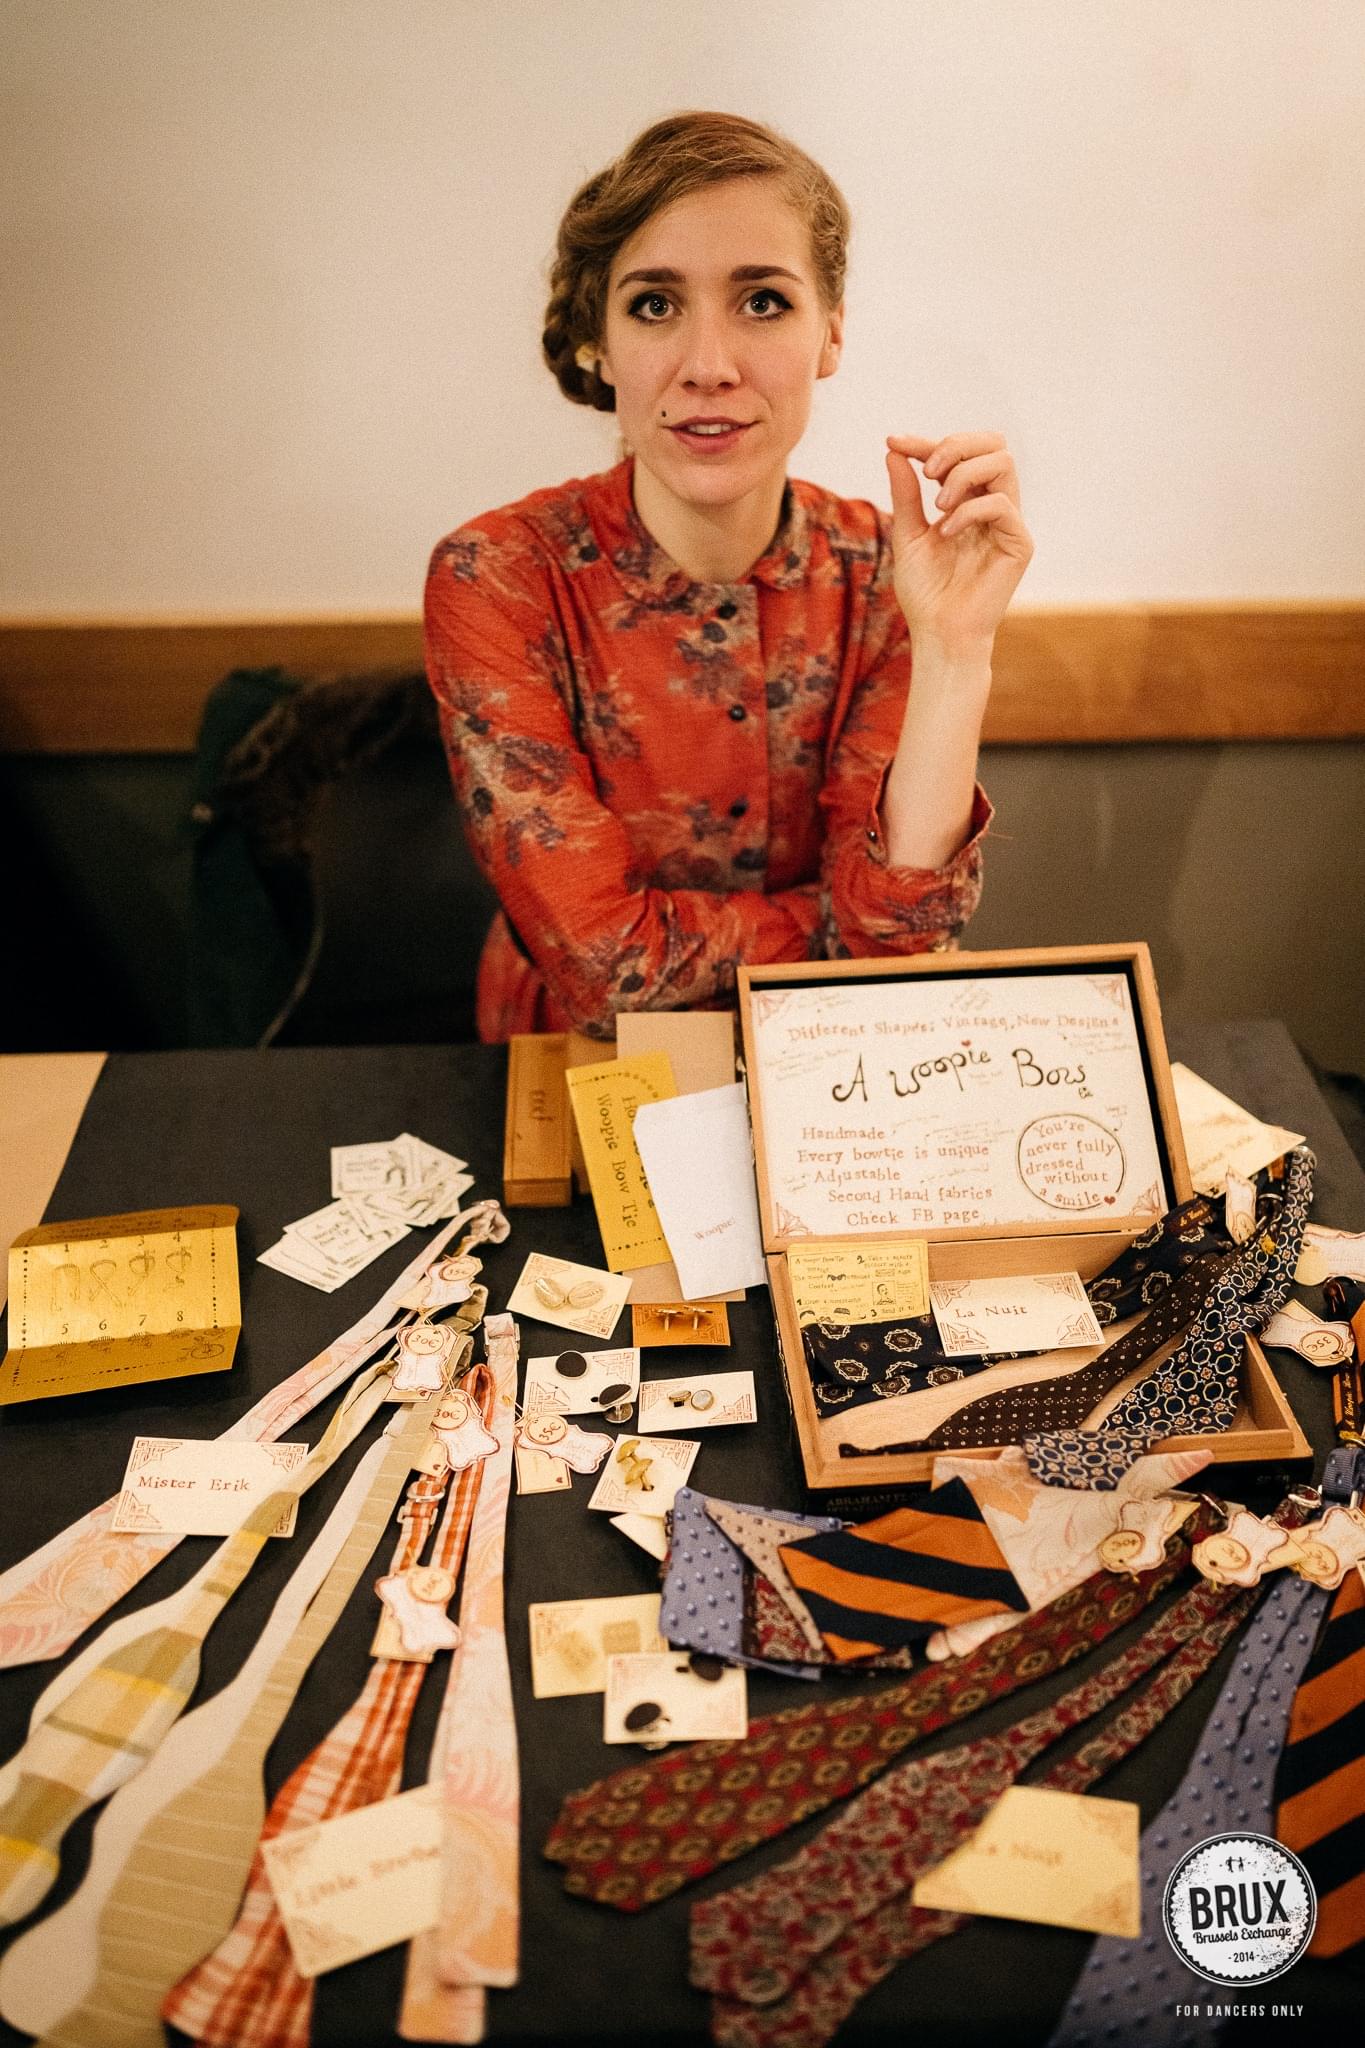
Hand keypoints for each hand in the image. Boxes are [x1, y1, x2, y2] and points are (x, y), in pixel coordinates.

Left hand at [885, 431, 1032, 655]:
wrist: (938, 633)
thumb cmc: (926, 592)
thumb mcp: (907, 534)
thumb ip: (905, 494)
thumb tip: (893, 450)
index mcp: (969, 500)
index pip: (959, 454)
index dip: (926, 442)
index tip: (894, 443)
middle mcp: (993, 505)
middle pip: (994, 444)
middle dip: (956, 446)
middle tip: (927, 470)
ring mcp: (1009, 523)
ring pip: (1003, 463)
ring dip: (964, 473)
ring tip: (938, 503)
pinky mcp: (1019, 543)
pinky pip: (1002, 504)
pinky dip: (970, 510)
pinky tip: (947, 532)